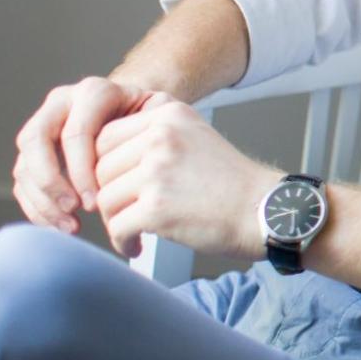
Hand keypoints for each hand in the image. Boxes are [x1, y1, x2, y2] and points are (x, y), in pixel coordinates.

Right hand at [12, 76, 164, 233]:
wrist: (139, 114)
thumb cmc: (155, 118)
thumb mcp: (163, 114)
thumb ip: (153, 129)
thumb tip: (140, 166)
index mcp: (93, 92)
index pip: (75, 132)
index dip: (82, 170)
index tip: (98, 201)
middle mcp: (61, 104)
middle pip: (36, 141)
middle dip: (52, 182)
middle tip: (74, 209)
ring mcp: (43, 127)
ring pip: (25, 164)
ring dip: (43, 200)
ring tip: (70, 226)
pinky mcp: (34, 153)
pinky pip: (23, 182)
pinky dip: (37, 207)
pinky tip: (60, 225)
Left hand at [93, 92, 279, 262]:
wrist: (265, 211)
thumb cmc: (230, 183)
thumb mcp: (193, 137)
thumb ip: (151, 136)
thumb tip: (95, 160)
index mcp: (168, 114)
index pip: (104, 136)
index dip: (104, 165)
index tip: (118, 184)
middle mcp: (162, 137)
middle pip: (99, 169)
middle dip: (108, 195)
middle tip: (126, 210)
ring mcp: (158, 172)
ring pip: (104, 200)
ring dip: (116, 221)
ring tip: (136, 228)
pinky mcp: (157, 208)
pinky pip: (116, 228)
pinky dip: (123, 242)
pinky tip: (138, 244)